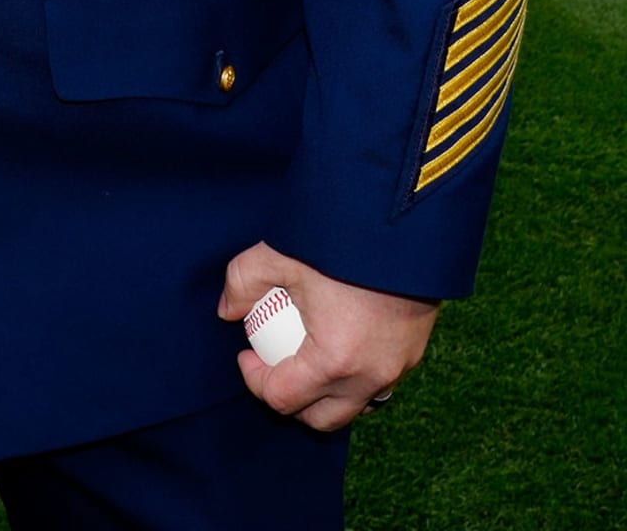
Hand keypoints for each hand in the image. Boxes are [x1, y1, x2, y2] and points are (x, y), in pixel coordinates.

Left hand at [219, 242, 437, 431]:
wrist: (400, 224)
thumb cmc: (337, 243)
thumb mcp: (275, 255)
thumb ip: (242, 282)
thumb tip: (228, 311)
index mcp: (334, 361)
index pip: (283, 398)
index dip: (255, 380)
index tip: (246, 352)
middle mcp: (370, 378)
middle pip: (322, 418)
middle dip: (290, 400)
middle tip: (271, 363)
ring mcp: (398, 370)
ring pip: (354, 406)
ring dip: (324, 394)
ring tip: (302, 356)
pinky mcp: (414, 355)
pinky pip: (378, 386)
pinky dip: (352, 378)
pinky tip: (335, 343)